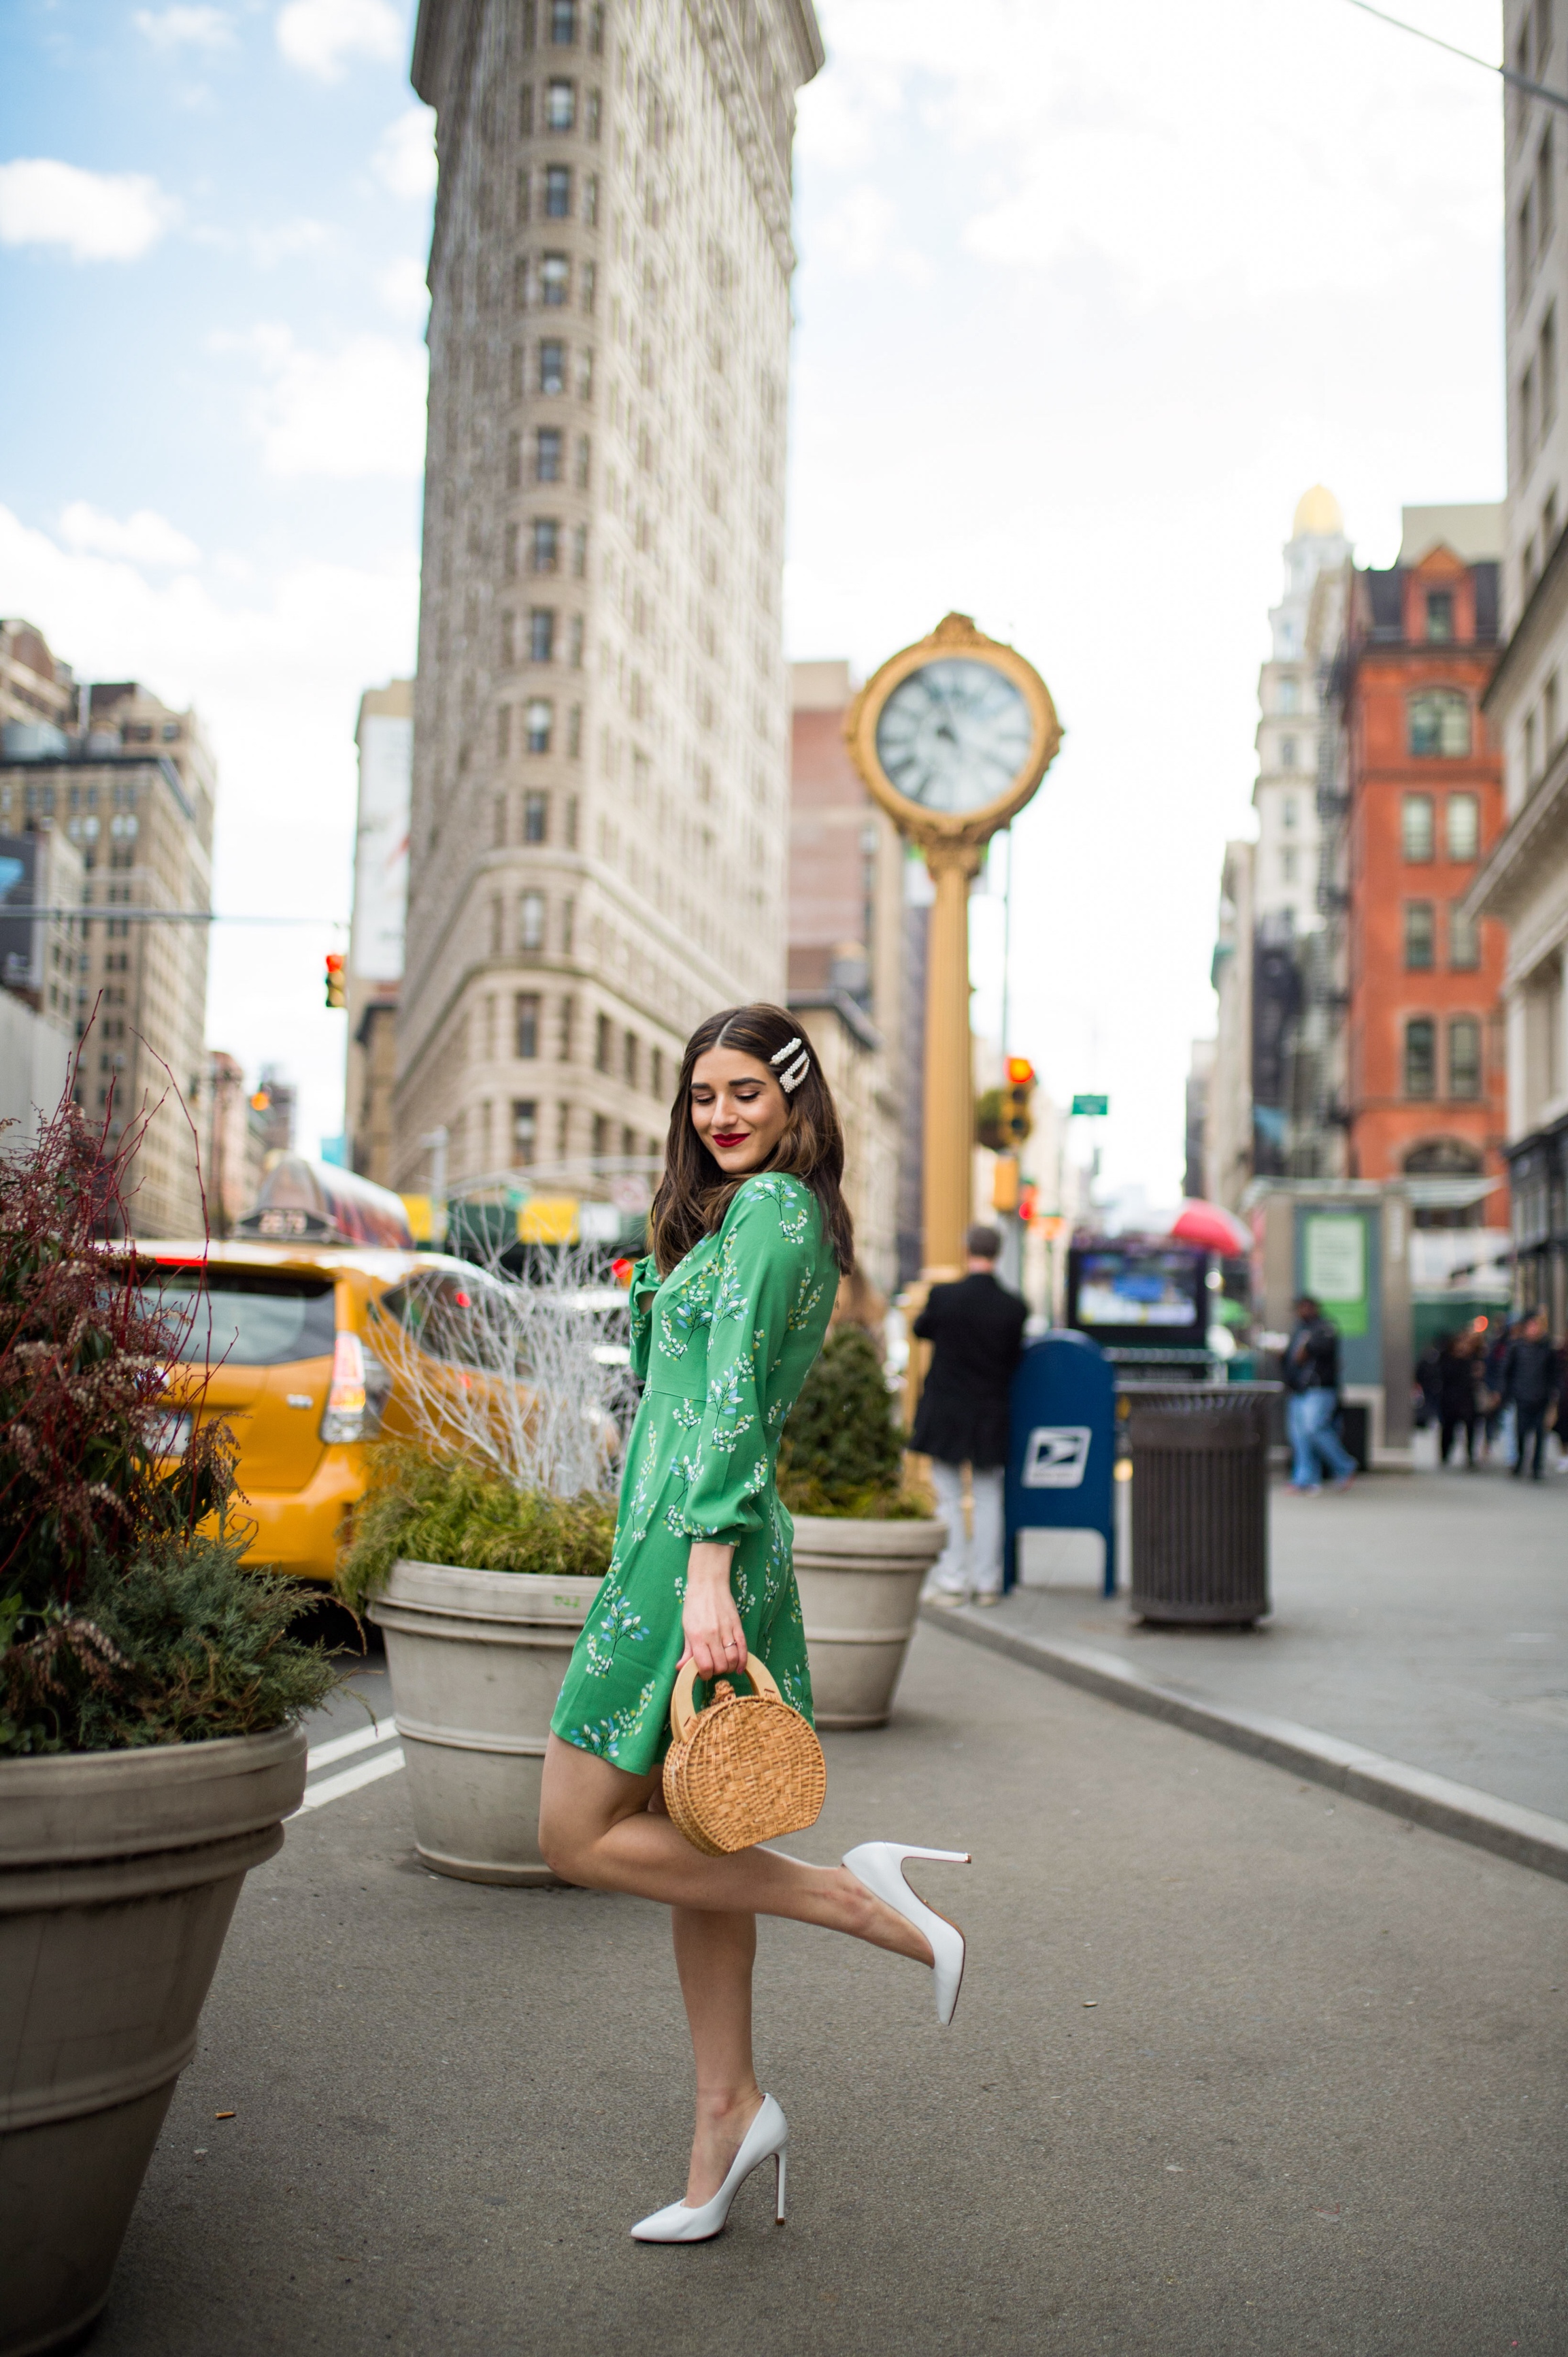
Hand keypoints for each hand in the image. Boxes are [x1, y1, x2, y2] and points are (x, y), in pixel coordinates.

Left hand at [680, 1541, 746, 1682]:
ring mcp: (727, 1630)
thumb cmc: (694, 1606)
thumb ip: (687, 1650)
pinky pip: (743, 1648)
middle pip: (720, 1665)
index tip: (703, 1673)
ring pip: (733, 1659)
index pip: (705, 1666)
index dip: (705, 1675)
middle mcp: (712, 1635)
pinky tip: (738, 1667)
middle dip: (716, 1672)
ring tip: (723, 1665)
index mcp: (697, 1637)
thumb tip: (680, 1668)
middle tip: (713, 1668)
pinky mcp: (737, 1626)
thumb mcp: (686, 1628)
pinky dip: (742, 1661)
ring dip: (729, 1667)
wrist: (709, 1584)